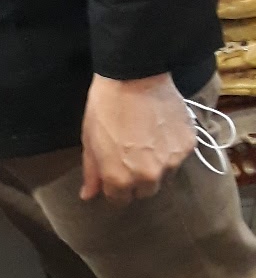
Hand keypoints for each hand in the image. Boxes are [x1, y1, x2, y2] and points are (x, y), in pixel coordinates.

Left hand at [81, 73, 195, 204]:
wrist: (134, 77)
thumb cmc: (105, 107)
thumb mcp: (90, 140)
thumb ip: (92, 172)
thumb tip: (88, 196)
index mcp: (120, 179)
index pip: (120, 200)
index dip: (116, 187)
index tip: (115, 172)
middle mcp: (148, 177)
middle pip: (145, 191)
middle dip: (137, 179)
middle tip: (132, 155)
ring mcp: (171, 162)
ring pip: (165, 176)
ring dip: (157, 165)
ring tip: (148, 140)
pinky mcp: (188, 146)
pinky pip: (179, 156)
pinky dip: (172, 148)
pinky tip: (162, 129)